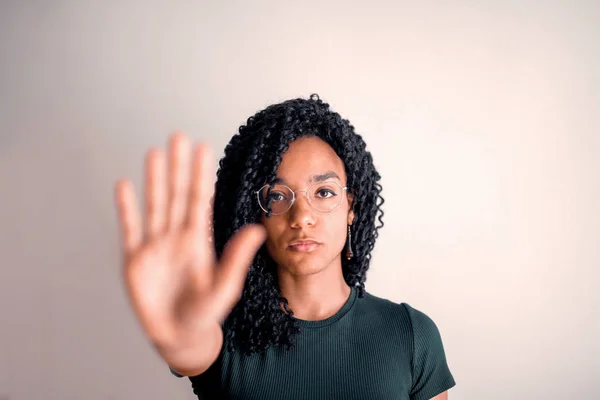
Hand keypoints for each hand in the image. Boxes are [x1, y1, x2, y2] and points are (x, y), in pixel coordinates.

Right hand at [114, 133, 265, 344]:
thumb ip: (237, 257)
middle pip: (177, 194)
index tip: (204, 146)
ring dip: (154, 179)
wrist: (180, 335)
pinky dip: (126, 208)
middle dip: (178, 166)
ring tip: (155, 152)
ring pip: (154, 205)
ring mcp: (154, 246)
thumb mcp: (225, 285)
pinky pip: (129, 229)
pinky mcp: (134, 260)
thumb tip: (257, 229)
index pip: (200, 199)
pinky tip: (124, 186)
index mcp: (198, 240)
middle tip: (178, 135)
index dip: (201, 173)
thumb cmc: (206, 312)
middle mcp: (176, 236)